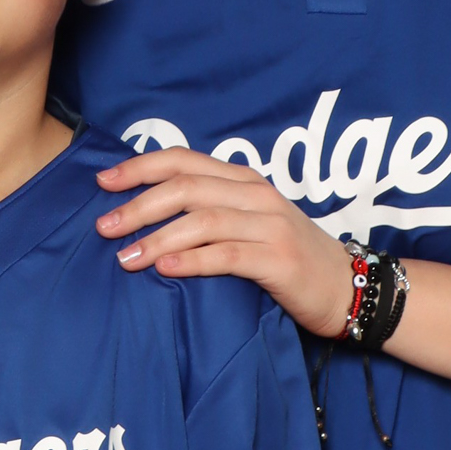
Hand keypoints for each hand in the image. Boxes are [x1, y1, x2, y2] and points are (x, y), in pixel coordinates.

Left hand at [95, 149, 352, 335]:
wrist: (347, 288)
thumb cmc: (287, 258)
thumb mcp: (249, 223)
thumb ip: (209, 211)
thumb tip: (144, 214)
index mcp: (244, 181)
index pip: (183, 161)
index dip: (140, 167)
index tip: (103, 182)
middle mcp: (256, 195)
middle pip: (186, 188)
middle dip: (139, 205)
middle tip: (104, 227)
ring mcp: (270, 225)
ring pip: (202, 220)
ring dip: (157, 236)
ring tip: (124, 257)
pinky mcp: (278, 260)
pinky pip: (226, 255)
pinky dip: (191, 260)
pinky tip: (163, 268)